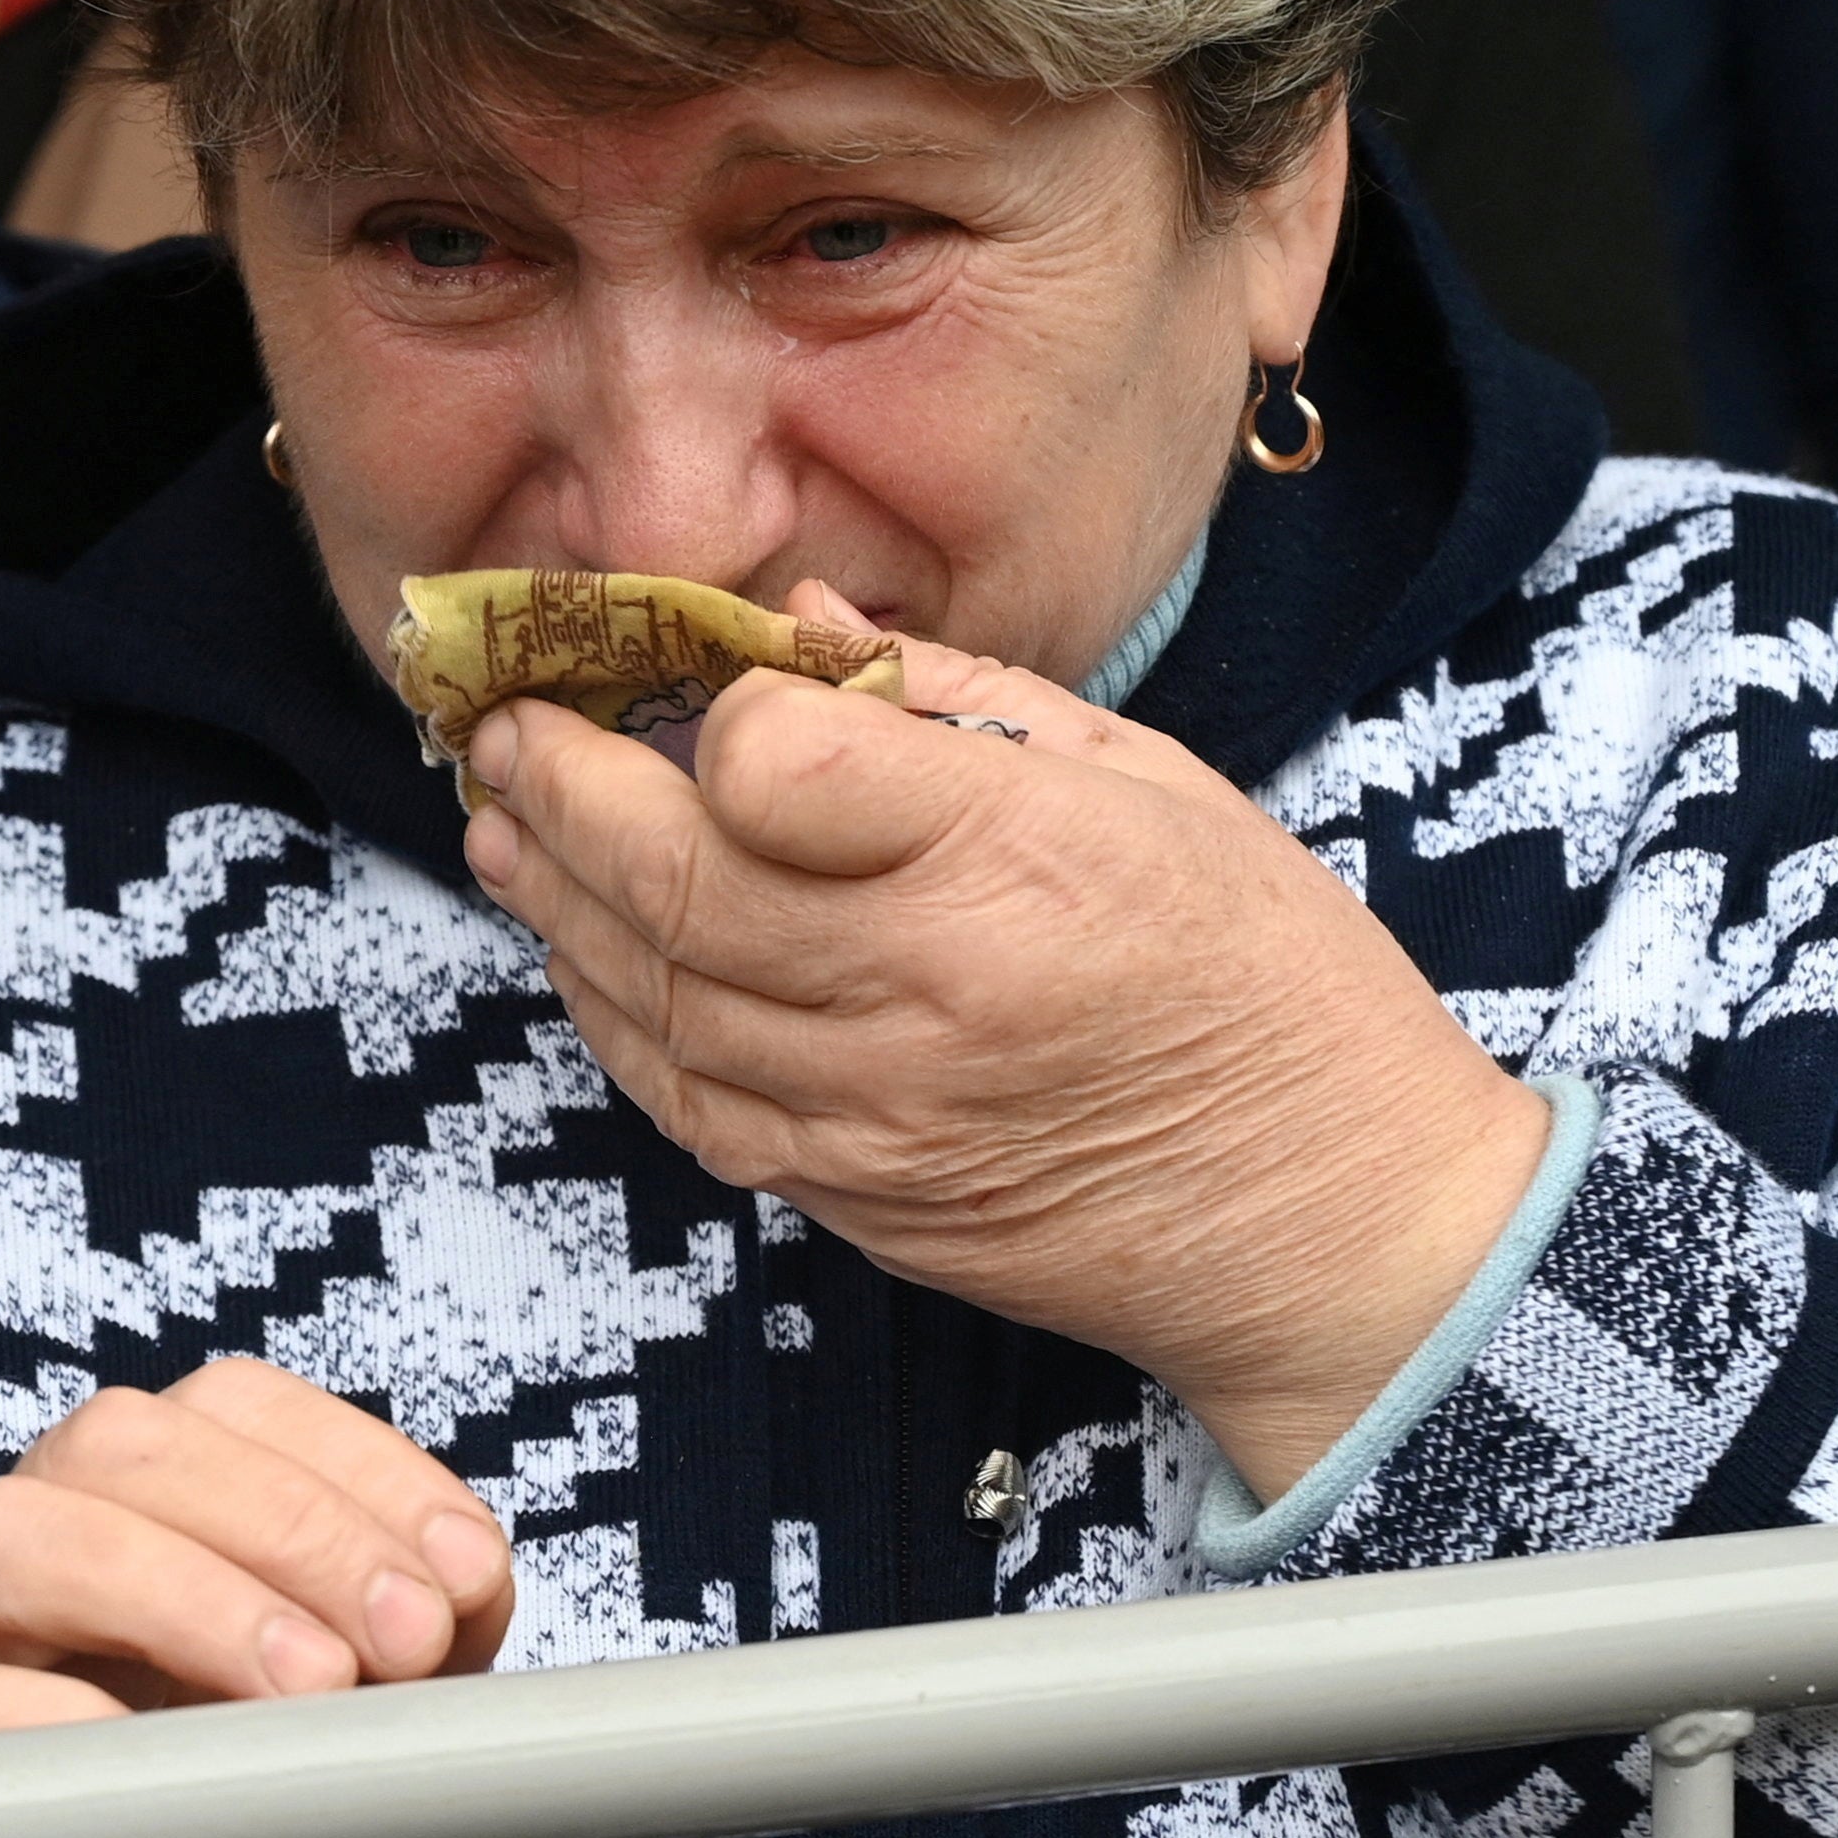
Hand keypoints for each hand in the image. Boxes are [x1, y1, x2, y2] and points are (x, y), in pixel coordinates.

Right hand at [0, 1357, 513, 1837]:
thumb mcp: (353, 1726)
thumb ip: (414, 1642)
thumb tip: (461, 1582)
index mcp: (146, 1518)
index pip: (229, 1409)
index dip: (352, 1463)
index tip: (462, 1567)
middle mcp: (40, 1560)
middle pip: (124, 1440)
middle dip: (291, 1524)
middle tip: (406, 1636)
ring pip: (12, 1534)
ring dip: (188, 1596)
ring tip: (310, 1694)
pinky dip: (68, 1721)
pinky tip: (177, 1777)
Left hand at [460, 584, 1552, 1498]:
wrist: (1331, 1220)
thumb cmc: (1264, 976)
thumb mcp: (1150, 781)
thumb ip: (956, 695)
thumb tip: (790, 617)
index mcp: (1018, 861)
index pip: (779, 768)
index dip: (717, 712)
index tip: (706, 681)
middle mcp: (928, 993)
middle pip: (676, 882)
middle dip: (560, 791)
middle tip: (506, 729)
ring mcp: (878, 1113)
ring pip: (654, 997)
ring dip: (556, 903)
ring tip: (506, 824)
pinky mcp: (855, 1195)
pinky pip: (689, 1102)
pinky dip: (616, 1020)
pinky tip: (584, 951)